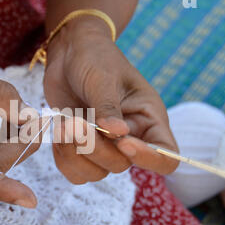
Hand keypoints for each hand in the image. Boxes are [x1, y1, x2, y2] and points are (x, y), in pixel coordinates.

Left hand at [43, 17, 178, 183]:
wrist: (69, 52)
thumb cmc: (95, 57)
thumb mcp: (103, 77)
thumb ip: (108, 107)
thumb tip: (118, 135)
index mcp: (148, 118)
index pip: (166, 154)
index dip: (149, 157)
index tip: (123, 141)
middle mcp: (130, 137)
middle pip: (121, 165)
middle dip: (94, 148)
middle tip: (75, 122)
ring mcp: (104, 145)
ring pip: (96, 172)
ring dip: (74, 154)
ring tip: (63, 125)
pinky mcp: (81, 148)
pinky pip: (75, 171)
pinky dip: (63, 157)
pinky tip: (58, 131)